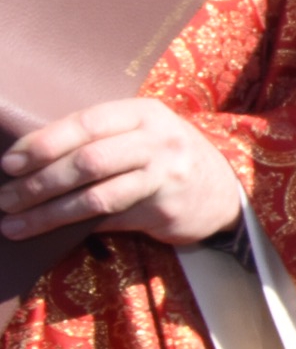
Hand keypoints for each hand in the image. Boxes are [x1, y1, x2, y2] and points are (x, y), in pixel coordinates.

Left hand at [0, 99, 243, 245]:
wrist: (222, 191)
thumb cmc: (165, 158)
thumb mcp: (140, 134)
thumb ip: (98, 139)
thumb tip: (28, 161)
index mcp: (144, 112)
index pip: (86, 124)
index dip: (43, 144)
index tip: (9, 164)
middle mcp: (159, 140)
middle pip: (88, 161)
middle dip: (38, 184)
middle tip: (5, 200)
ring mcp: (166, 176)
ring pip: (96, 197)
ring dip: (48, 214)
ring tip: (14, 224)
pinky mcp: (166, 210)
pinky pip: (111, 220)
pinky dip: (77, 228)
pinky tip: (52, 235)